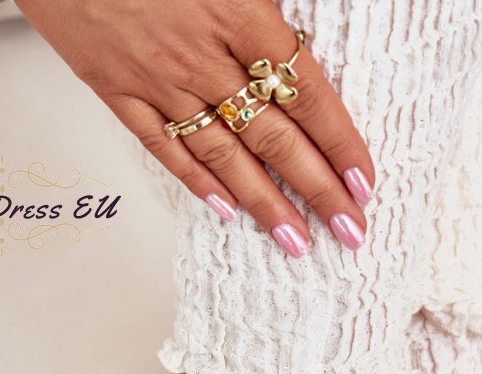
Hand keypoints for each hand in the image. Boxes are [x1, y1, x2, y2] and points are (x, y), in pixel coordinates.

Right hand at [14, 0, 374, 255]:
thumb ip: (266, 5)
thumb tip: (302, 39)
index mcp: (241, 12)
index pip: (309, 95)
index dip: (342, 145)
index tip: (365, 184)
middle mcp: (205, 56)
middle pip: (276, 138)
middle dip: (320, 191)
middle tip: (351, 232)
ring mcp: (158, 80)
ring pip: (226, 156)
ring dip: (267, 204)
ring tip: (298, 242)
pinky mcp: (116, 90)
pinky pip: (164, 148)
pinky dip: (197, 183)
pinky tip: (226, 212)